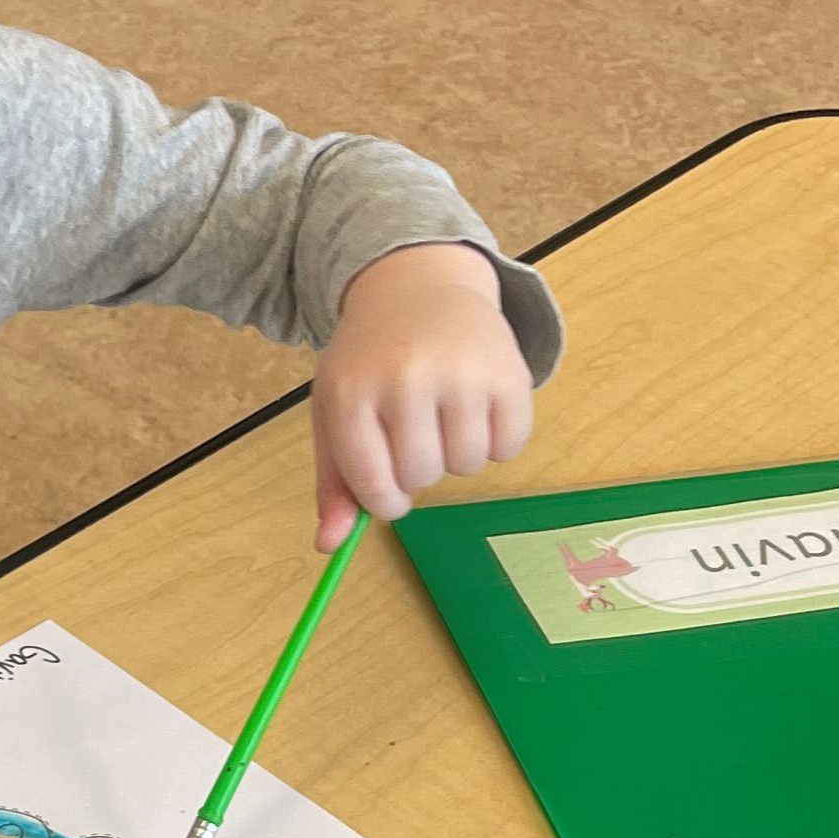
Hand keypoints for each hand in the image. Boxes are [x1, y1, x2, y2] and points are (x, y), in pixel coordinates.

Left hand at [310, 243, 532, 549]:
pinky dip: (496, 441)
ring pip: (467, 466)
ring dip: (457, 455)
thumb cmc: (370, 363)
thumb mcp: (337, 412)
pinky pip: (509, 447)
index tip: (390, 493)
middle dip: (419, 472)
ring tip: (444, 414)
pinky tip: (475, 406)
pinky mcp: (509, 372)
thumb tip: (329, 547)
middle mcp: (404, 379)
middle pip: (422, 478)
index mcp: (350, 392)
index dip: (384, 501)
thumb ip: (334, 483)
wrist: (417, 290)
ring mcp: (460, 372)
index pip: (371, 484)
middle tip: (415, 434)